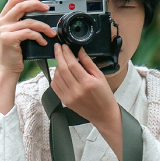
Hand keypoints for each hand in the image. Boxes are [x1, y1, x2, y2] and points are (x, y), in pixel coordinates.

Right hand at [0, 0, 54, 113]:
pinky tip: (43, 42)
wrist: (7, 69)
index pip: (13, 1)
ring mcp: (3, 30)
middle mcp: (0, 23)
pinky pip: (29, 33)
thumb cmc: (14, 53)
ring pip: (29, 21)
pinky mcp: (9, 38)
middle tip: (47, 8)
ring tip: (51, 32)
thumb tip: (38, 13)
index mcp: (1, 19)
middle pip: (21, 6)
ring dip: (43, 26)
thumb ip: (21, 23)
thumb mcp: (15, 35)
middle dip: (37, 5)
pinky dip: (39, 36)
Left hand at [51, 43, 123, 160]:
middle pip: (62, 69)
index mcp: (87, 83)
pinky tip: (59, 72)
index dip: (66, 53)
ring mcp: (69, 97)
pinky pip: (55, 86)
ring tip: (61, 60)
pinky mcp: (65, 101)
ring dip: (57, 66)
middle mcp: (76, 90)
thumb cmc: (104, 96)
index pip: (72, 64)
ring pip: (56, 77)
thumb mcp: (100, 76)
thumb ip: (88, 63)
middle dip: (58, 55)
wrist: (103, 114)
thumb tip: (79, 50)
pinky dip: (55, 77)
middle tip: (58, 47)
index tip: (64, 46)